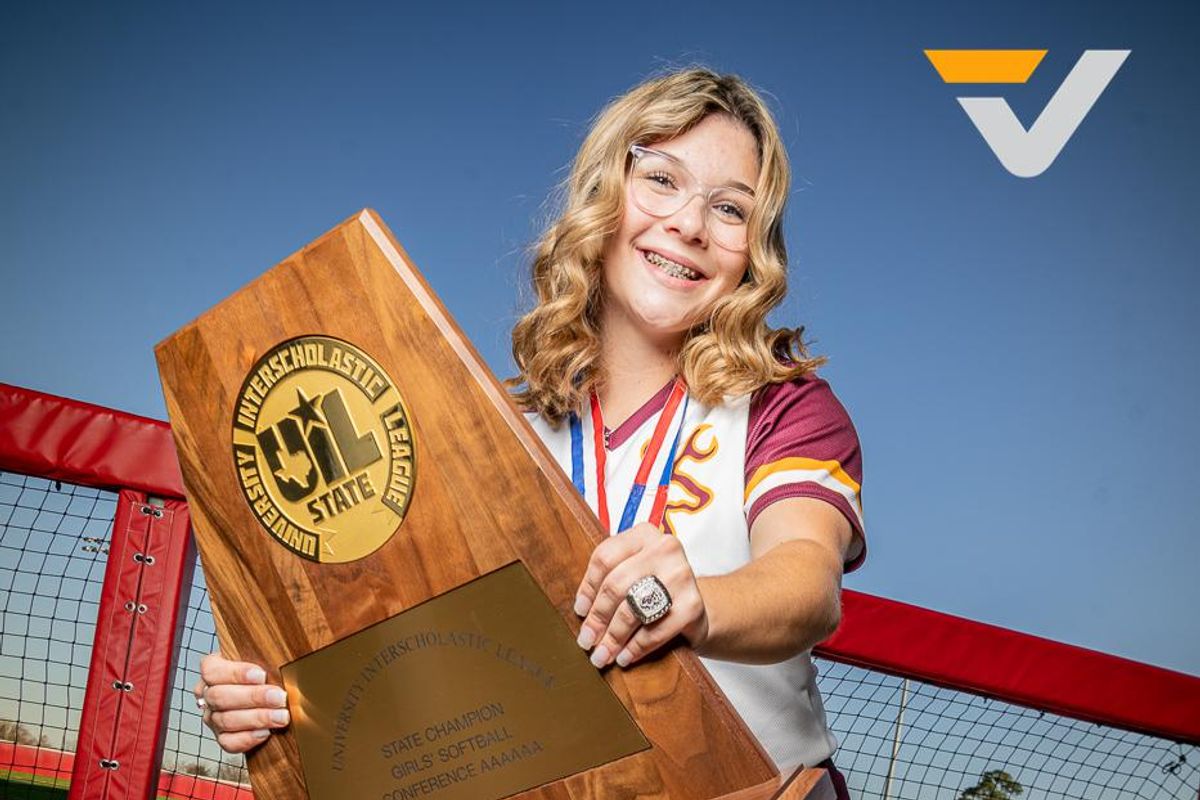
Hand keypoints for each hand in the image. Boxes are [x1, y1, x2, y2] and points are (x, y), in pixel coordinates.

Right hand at [195, 652, 289, 753]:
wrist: (265, 695)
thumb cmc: (261, 672)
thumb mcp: (260, 657)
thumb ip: (264, 656)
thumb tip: (280, 658)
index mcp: (212, 670)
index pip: (213, 671)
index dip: (236, 673)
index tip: (261, 675)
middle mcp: (208, 694)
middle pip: (220, 697)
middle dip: (254, 697)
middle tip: (279, 697)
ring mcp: (212, 717)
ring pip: (226, 720)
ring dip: (257, 718)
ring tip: (281, 716)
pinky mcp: (221, 736)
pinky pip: (228, 742)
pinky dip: (248, 738)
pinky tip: (265, 732)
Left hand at [573, 523, 707, 668]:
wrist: (697, 606)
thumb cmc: (656, 588)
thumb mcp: (633, 572)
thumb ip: (609, 579)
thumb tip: (582, 612)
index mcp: (644, 534)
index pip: (605, 558)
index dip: (588, 588)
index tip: (580, 611)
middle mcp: (665, 549)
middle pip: (616, 585)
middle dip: (598, 618)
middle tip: (587, 640)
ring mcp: (681, 575)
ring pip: (633, 610)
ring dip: (613, 637)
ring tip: (602, 654)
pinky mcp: (692, 605)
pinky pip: (654, 631)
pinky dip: (635, 648)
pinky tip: (625, 657)